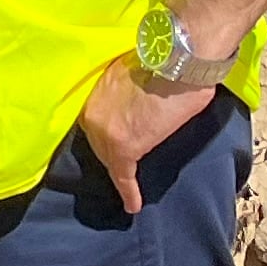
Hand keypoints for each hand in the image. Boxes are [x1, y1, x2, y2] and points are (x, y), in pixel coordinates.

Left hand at [77, 56, 223, 214]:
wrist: (176, 61)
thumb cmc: (164, 60)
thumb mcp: (132, 71)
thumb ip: (125, 88)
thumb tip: (136, 95)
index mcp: (93, 89)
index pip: (94, 116)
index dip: (104, 127)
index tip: (111, 135)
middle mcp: (90, 110)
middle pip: (97, 137)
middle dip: (108, 146)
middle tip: (123, 158)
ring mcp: (102, 129)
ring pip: (108, 155)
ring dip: (119, 167)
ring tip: (127, 183)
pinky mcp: (122, 147)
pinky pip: (122, 176)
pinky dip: (128, 192)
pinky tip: (132, 205)